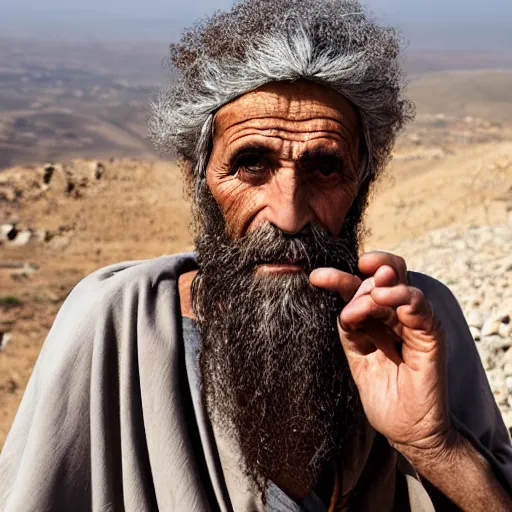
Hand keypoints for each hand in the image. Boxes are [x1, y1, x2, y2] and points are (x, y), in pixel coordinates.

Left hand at [310, 251, 450, 451]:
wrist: (407, 430)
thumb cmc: (382, 394)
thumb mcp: (356, 355)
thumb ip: (350, 328)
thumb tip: (344, 303)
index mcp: (376, 318)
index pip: (361, 287)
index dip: (340, 278)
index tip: (317, 277)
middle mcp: (395, 315)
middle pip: (381, 277)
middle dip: (354, 274)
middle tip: (330, 278)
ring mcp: (413, 323)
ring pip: (399, 285)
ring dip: (377, 283)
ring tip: (363, 295)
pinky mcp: (431, 335)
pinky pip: (420, 307)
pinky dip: (402, 296)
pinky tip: (382, 297)